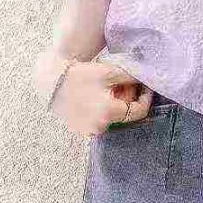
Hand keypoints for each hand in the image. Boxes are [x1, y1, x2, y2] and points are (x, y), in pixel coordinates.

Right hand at [33, 50, 153, 136]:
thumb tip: (149, 78)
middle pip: (126, 114)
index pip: (139, 111)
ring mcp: (89, 130)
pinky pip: (102, 120)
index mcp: (109, 113)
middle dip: (130, 97)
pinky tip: (101, 94)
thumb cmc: (82, 75)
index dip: (146, 97)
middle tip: (126, 82)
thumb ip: (133, 76)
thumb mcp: (111, 72)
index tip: (147, 85)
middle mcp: (100, 127)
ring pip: (115, 117)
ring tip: (112, 86)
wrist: (53, 81)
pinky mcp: (81, 129)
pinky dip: (106, 108)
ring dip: (118, 102)